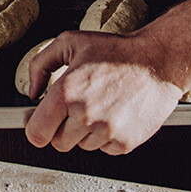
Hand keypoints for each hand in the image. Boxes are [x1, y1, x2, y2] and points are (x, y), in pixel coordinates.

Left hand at [23, 31, 182, 154]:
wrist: (158, 61)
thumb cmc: (116, 50)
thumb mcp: (71, 42)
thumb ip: (41, 64)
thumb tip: (32, 91)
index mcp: (67, 93)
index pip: (36, 133)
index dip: (35, 128)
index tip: (40, 121)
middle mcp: (85, 116)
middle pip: (58, 143)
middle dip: (62, 128)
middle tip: (75, 108)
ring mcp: (107, 132)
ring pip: (82, 146)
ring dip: (86, 132)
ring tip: (101, 105)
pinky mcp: (125, 143)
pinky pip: (105, 149)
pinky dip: (107, 136)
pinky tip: (115, 113)